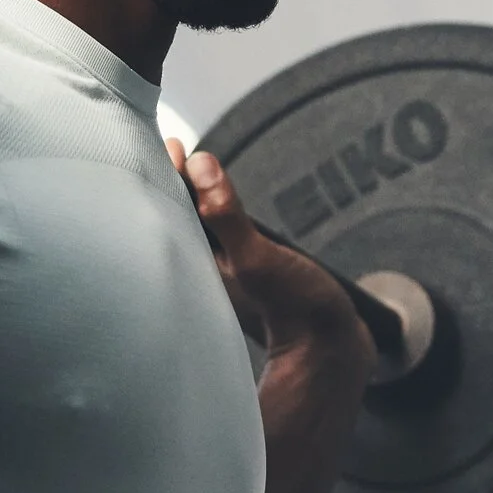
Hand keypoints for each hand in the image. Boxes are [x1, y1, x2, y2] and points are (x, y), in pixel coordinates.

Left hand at [170, 139, 373, 373]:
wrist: (327, 350)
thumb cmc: (294, 309)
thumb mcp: (257, 259)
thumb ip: (226, 216)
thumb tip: (200, 167)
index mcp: (198, 261)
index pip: (170, 206)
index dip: (166, 172)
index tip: (166, 142)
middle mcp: (204, 266)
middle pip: (179, 215)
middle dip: (171, 184)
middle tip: (168, 147)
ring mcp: (224, 272)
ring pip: (197, 227)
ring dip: (191, 197)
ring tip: (183, 169)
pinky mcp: (244, 277)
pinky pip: (219, 237)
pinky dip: (213, 214)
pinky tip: (215, 207)